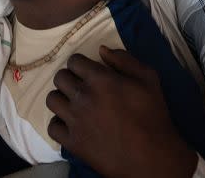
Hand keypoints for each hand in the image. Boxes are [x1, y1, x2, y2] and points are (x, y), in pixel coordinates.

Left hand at [46, 46, 197, 177]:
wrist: (151, 156)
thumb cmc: (152, 114)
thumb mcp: (148, 78)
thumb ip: (124, 59)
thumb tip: (101, 49)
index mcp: (99, 79)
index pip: (74, 61)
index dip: (81, 64)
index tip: (88, 71)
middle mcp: (82, 96)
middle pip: (60, 78)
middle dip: (70, 78)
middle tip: (82, 86)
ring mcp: (74, 120)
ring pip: (52, 99)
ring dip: (62, 98)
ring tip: (74, 103)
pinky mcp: (72, 141)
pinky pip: (53, 126)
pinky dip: (60, 123)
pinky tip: (73, 123)